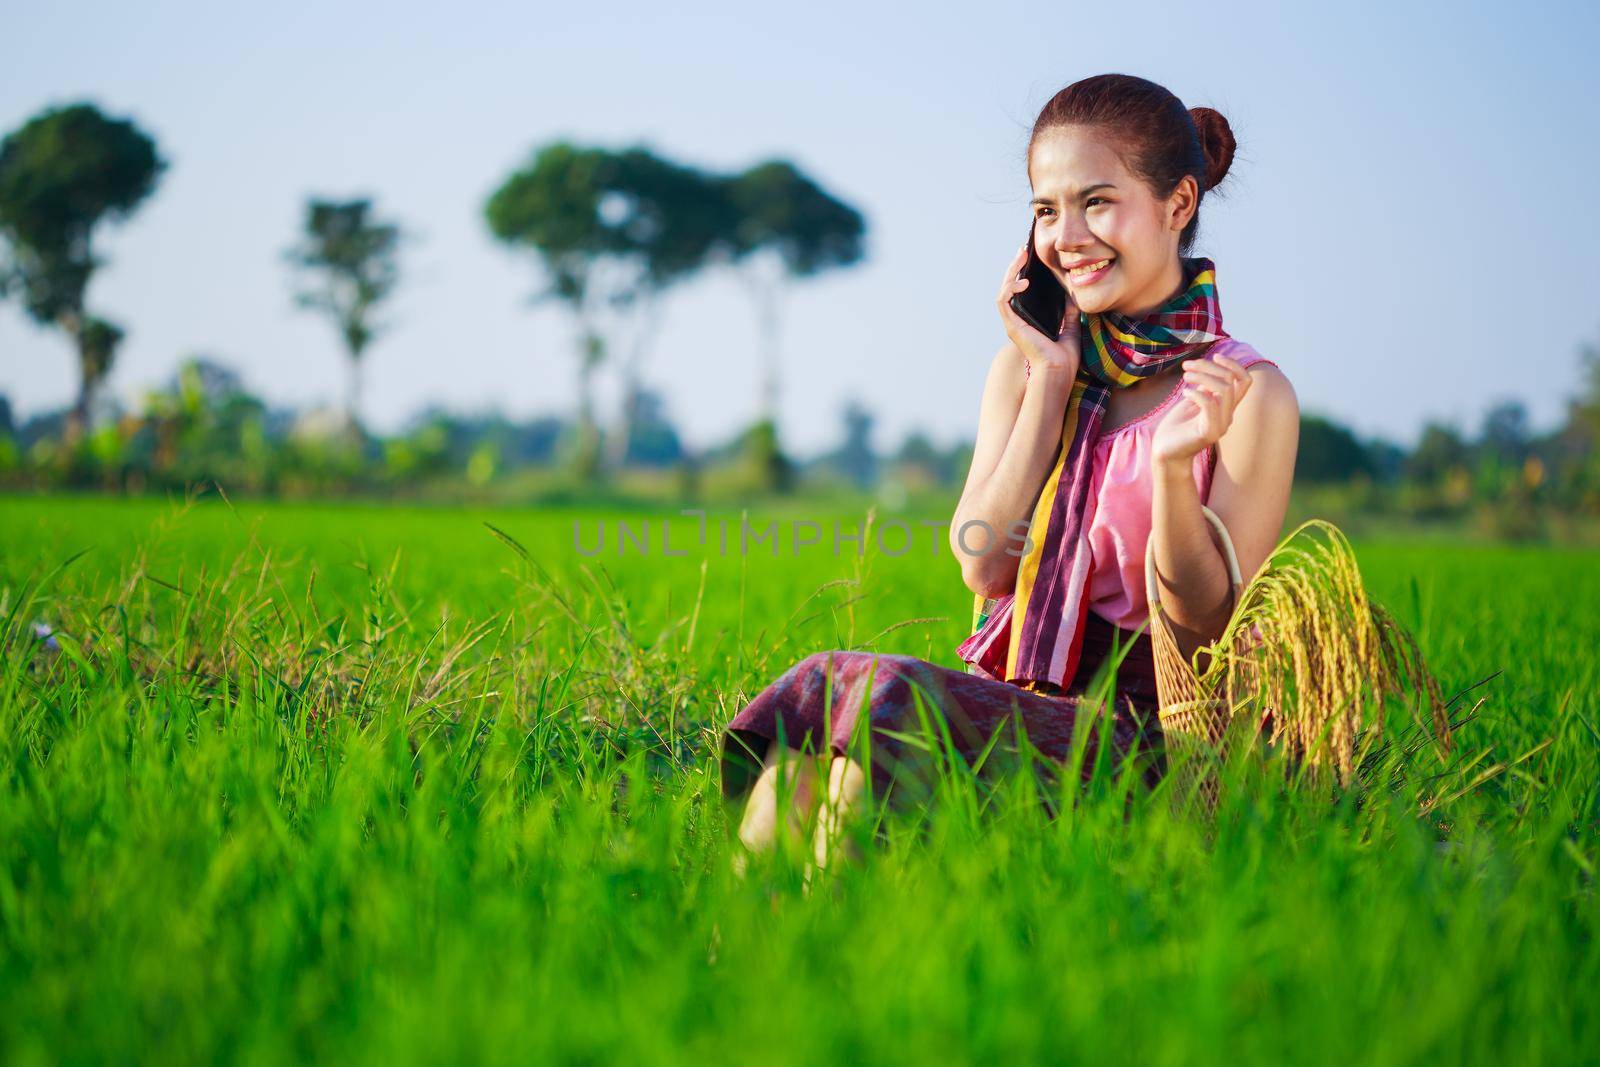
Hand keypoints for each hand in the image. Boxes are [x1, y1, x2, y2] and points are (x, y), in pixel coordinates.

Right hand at [998, 242, 1079, 379]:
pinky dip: (1010, 287)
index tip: (1029, 259)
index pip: (1021, 293)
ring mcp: (1013, 323)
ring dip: (1010, 271)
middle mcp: (1017, 321)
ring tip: (1020, 257)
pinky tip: (1023, 280)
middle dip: (1014, 266)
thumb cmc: (1064, 356)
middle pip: (1010, 287)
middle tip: (1022, 250)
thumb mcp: (1070, 325)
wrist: (1060, 370)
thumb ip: (1069, 310)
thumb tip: (1072, 294)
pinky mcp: (1012, 325)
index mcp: (1029, 321)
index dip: (1021, 274)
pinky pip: (1004, 301)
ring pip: (1004, 290)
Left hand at [1150, 353, 1252, 466]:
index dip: (1234, 364)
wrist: (1165, 453)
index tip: (1215, 355)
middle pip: (1230, 380)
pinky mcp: (1208, 433)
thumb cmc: (1177, 427)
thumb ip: (1205, 387)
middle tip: (1187, 366)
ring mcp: (1220, 425)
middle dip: (1208, 366)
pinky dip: (1196, 393)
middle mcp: (1227, 415)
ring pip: (1223, 390)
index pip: (1245, 381)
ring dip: (1202, 376)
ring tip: (1185, 376)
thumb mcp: (1193, 401)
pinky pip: (1209, 404)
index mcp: (1226, 407)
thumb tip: (1211, 367)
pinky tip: (1184, 393)